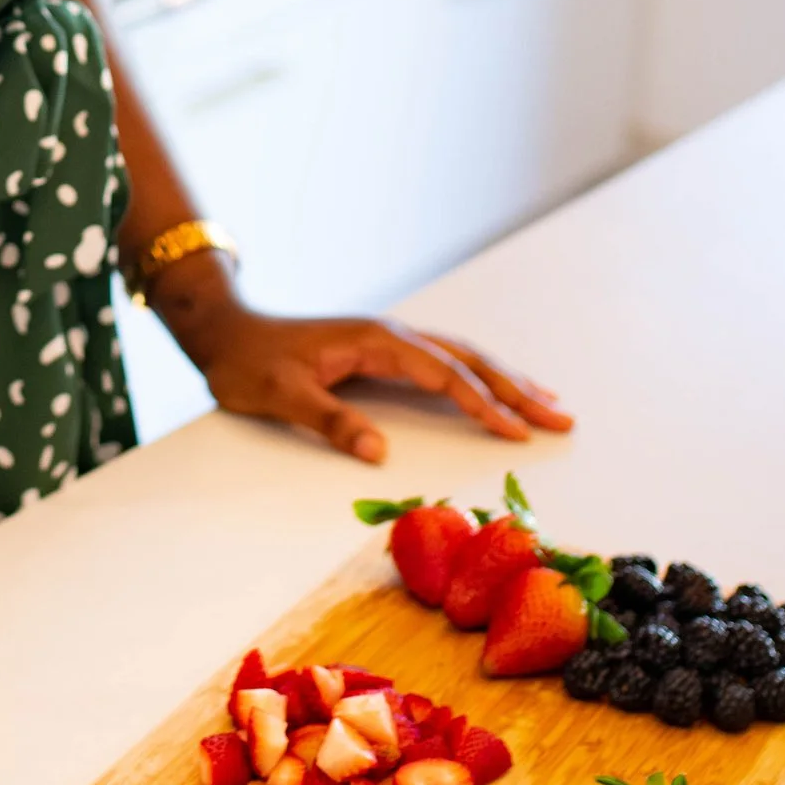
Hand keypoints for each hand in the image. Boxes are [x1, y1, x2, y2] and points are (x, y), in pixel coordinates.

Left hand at [155, 269, 573, 467]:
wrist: (223, 329)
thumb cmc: (247, 362)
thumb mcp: (281, 396)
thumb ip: (331, 421)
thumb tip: (380, 454)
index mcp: (376, 340)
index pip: (446, 374)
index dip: (484, 403)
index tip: (518, 431)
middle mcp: (391, 334)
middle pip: (469, 359)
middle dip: (516, 389)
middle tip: (561, 419)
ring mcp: (388, 340)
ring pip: (461, 357)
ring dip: (504, 380)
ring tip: (547, 404)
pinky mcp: (381, 351)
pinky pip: (443, 362)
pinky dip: (476, 377)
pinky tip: (492, 391)